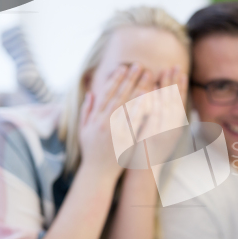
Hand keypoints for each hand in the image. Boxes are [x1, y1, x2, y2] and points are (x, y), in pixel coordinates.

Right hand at [79, 63, 153, 179]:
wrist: (98, 173)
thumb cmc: (91, 151)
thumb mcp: (83, 130)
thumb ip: (86, 111)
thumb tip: (91, 93)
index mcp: (96, 118)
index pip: (107, 94)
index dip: (116, 79)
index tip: (123, 67)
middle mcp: (106, 122)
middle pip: (121, 96)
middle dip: (131, 79)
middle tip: (140, 65)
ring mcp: (118, 131)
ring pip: (132, 105)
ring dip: (141, 89)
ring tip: (149, 76)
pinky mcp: (128, 139)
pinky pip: (139, 121)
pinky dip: (146, 108)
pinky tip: (153, 98)